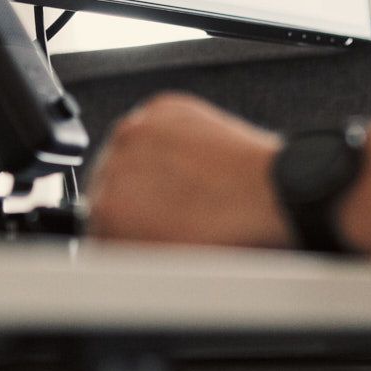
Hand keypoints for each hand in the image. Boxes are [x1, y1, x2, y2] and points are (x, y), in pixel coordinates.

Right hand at [86, 93, 290, 247]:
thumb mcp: (164, 263)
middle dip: (133, 202)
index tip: (138, 236)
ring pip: (127, 155)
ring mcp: (139, 131)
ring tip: (184, 187)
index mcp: (109, 211)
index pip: (94, 226)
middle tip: (168, 215)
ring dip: (146, 170)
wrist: (276, 195)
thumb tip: (117, 249)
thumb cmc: (232, 234)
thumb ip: (128, 252)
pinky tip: (191, 161)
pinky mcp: (164, 107)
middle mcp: (115, 165)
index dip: (120, 236)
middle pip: (106, 187)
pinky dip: (167, 140)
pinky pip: (152, 126)